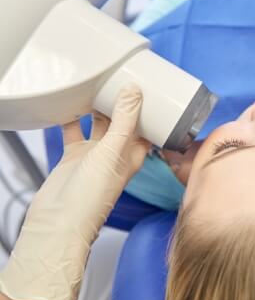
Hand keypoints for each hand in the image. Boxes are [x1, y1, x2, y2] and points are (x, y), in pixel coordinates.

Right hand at [0, 85, 150, 299]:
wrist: (58, 222)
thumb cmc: (93, 196)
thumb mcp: (114, 150)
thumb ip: (125, 120)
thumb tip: (135, 90)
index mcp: (135, 154)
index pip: (149, 128)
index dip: (151, 110)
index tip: (151, 88)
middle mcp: (117, 153)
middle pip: (124, 122)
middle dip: (124, 103)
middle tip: (123, 78)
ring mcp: (95, 154)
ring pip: (100, 123)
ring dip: (100, 107)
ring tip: (100, 84)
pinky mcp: (74, 156)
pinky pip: (75, 131)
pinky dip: (73, 118)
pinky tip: (72, 103)